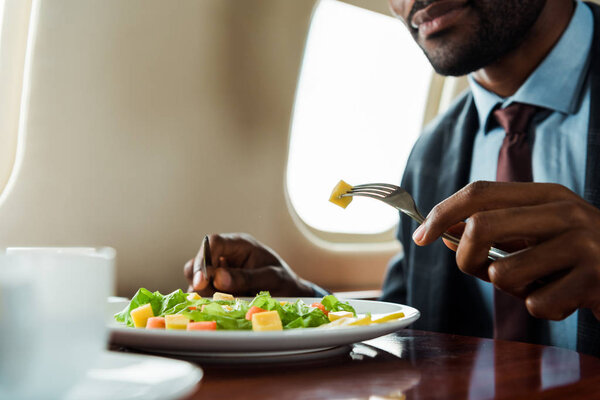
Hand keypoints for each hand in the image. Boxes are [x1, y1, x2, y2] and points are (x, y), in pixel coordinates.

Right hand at [183, 233, 315, 296]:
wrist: (291, 294)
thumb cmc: (284, 280)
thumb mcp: (271, 277)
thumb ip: (246, 277)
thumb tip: (219, 278)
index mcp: (239, 245)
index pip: (213, 242)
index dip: (203, 258)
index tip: (202, 280)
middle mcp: (226, 256)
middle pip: (199, 261)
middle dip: (200, 279)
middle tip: (212, 295)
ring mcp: (220, 272)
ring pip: (196, 278)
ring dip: (204, 292)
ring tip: (224, 301)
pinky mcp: (218, 287)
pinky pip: (203, 292)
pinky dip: (207, 300)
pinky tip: (221, 306)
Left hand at [411, 181, 599, 320]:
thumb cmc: (577, 256)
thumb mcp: (540, 232)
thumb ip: (497, 230)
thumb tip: (442, 233)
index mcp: (547, 195)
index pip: (480, 192)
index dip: (442, 212)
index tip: (420, 236)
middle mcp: (566, 212)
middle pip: (481, 226)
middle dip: (465, 257)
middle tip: (476, 270)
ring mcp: (583, 245)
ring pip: (503, 274)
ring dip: (512, 289)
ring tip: (541, 282)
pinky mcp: (594, 281)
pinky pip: (536, 304)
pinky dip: (542, 308)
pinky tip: (566, 298)